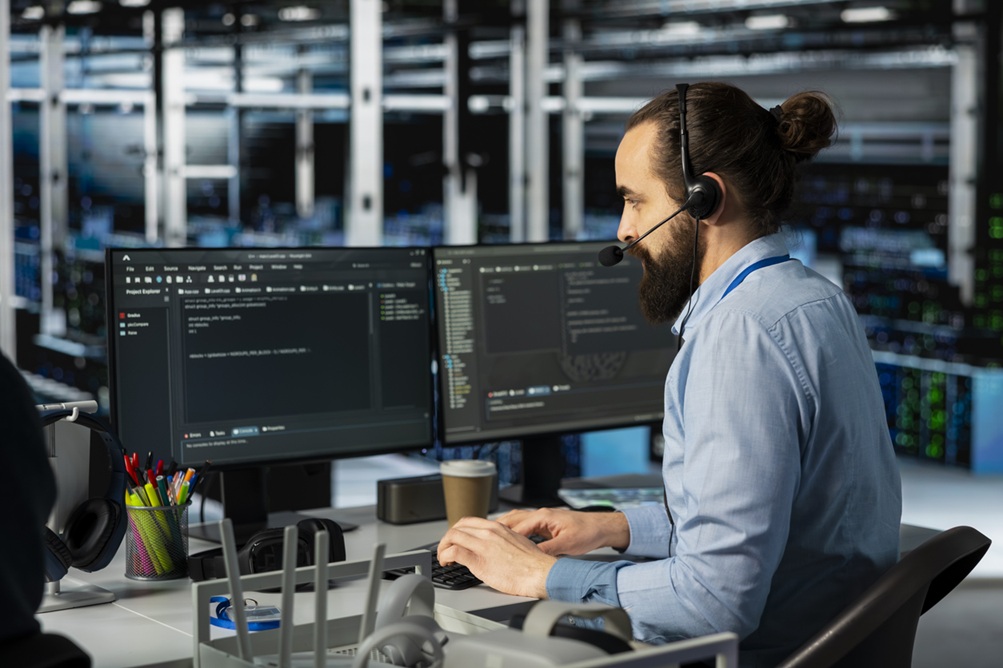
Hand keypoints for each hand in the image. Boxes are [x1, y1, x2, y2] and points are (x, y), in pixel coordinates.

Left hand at [437, 517, 556, 598]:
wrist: (540, 573)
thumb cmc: (533, 563)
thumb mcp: (517, 541)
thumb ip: (503, 540)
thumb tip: (496, 546)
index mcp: (497, 527)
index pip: (468, 521)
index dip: (457, 531)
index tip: (455, 539)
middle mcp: (488, 532)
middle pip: (457, 528)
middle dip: (447, 539)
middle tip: (446, 549)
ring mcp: (483, 545)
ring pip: (452, 537)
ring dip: (443, 547)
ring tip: (444, 558)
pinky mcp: (478, 560)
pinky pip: (454, 552)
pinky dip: (445, 556)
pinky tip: (447, 563)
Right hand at [496, 507, 629, 556]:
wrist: (600, 527)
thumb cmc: (587, 532)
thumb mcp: (567, 545)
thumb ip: (548, 550)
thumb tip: (532, 558)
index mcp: (543, 517)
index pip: (516, 527)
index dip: (502, 537)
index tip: (491, 546)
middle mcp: (540, 515)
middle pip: (511, 520)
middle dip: (495, 530)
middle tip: (481, 540)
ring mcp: (541, 518)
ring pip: (515, 521)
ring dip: (502, 529)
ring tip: (488, 539)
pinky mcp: (544, 524)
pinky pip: (522, 526)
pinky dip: (512, 531)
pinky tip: (507, 540)